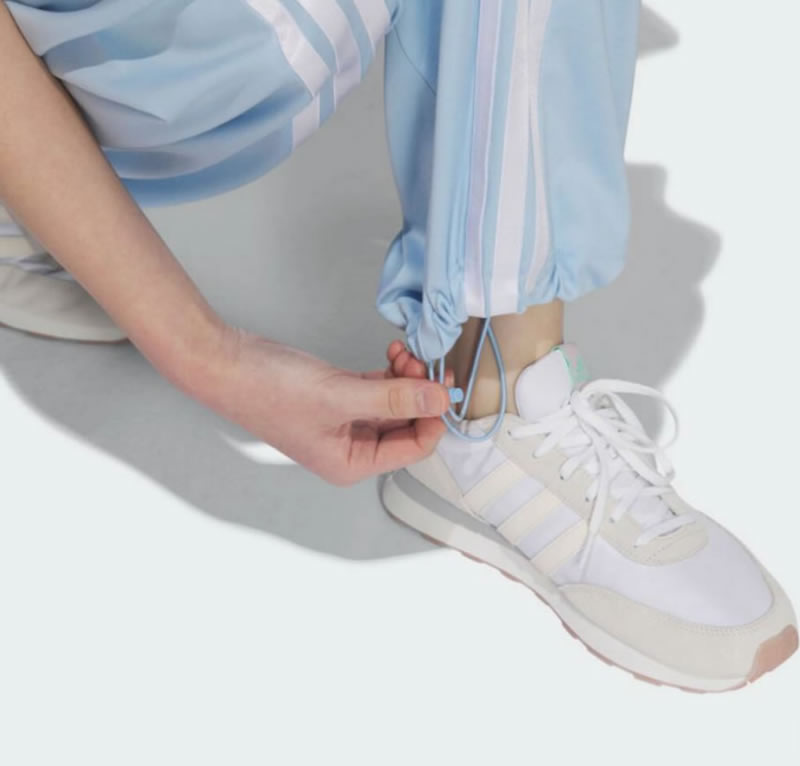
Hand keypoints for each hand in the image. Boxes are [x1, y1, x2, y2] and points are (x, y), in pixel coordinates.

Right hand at [199, 329, 452, 484]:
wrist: (227, 364)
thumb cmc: (268, 391)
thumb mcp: (340, 396)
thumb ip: (393, 398)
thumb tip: (439, 399)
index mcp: (351, 463)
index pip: (413, 448)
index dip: (433, 418)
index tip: (444, 386)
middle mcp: (351, 448)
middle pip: (407, 424)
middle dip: (420, 392)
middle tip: (426, 362)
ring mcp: (345, 421)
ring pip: (394, 403)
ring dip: (406, 378)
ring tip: (404, 353)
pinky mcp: (340, 397)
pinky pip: (378, 388)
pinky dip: (390, 372)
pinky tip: (393, 353)